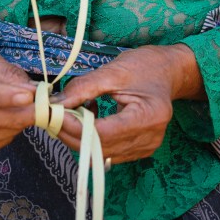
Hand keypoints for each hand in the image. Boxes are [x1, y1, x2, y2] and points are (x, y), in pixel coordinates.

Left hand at [52, 43, 204, 163]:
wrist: (168, 71)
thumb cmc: (145, 66)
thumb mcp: (113, 71)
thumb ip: (84, 87)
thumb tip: (56, 104)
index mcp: (148, 117)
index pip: (102, 134)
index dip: (73, 126)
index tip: (52, 113)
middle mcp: (149, 139)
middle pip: (99, 148)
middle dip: (70, 132)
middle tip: (51, 115)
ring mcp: (145, 148)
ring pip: (99, 153)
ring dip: (78, 136)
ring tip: (68, 112)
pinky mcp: (139, 149)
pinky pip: (107, 151)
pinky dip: (90, 137)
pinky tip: (88, 116)